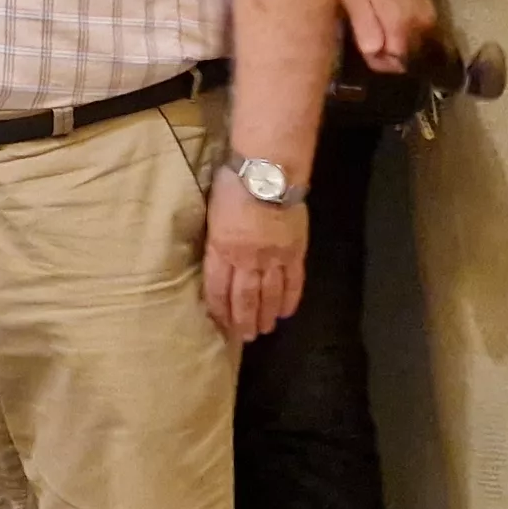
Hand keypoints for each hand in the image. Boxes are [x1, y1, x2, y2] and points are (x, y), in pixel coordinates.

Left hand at [201, 170, 308, 340]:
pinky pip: (294, 282)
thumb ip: (216, 240)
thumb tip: (217, 258)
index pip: (217, 287)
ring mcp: (274, 257)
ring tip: (264, 331)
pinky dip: (290, 299)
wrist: (269, 171)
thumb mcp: (212, 213)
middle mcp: (247, 259)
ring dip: (266, 316)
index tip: (220, 323)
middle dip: (243, 320)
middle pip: (244, 298)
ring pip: (269, 295)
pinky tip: (285, 312)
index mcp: (222, 248)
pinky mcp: (295, 252)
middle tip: (245, 337)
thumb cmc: (233, 184)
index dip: (219, 308)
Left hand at [339, 0, 437, 73]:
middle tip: (364, 35)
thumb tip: (375, 55)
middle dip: (385, 54)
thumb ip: (366, 28)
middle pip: (405, 57)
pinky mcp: (428, 6)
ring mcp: (428, 14)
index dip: (376, 62)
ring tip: (373, 23)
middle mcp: (422, 23)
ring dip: (394, 42)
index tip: (362, 48)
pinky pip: (416, 31)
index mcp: (402, 22)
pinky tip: (385, 15)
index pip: (394, 64)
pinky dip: (401, 30)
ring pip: (411, 45)